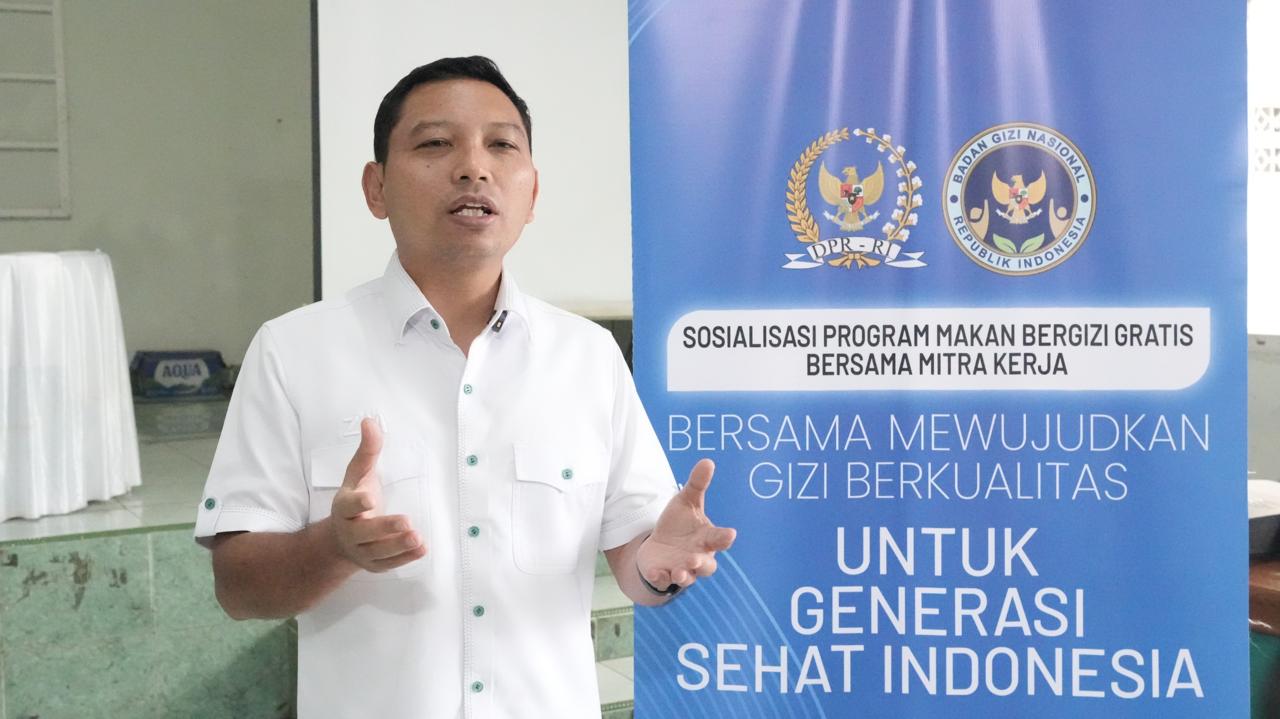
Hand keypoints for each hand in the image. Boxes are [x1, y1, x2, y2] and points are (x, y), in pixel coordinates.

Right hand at [329, 418, 425, 571]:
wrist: (340, 540)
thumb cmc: (355, 501)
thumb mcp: (358, 475)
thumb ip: (367, 451)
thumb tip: (370, 421)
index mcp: (344, 508)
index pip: (348, 505)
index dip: (358, 503)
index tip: (370, 499)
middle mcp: (350, 531)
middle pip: (365, 532)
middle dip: (385, 528)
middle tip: (407, 521)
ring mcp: (361, 551)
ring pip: (378, 552)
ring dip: (398, 546)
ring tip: (417, 537)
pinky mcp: (374, 565)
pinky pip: (389, 564)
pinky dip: (405, 559)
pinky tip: (422, 549)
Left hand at [637, 459, 736, 590]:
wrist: (659, 545)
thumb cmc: (679, 523)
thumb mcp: (686, 501)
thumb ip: (697, 484)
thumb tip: (708, 461)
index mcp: (707, 538)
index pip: (720, 539)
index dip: (725, 538)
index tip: (730, 534)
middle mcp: (698, 557)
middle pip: (707, 565)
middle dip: (701, 563)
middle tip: (694, 559)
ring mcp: (681, 569)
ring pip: (688, 578)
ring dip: (684, 575)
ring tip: (679, 571)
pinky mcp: (663, 576)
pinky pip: (663, 581)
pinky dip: (660, 578)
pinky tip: (656, 572)